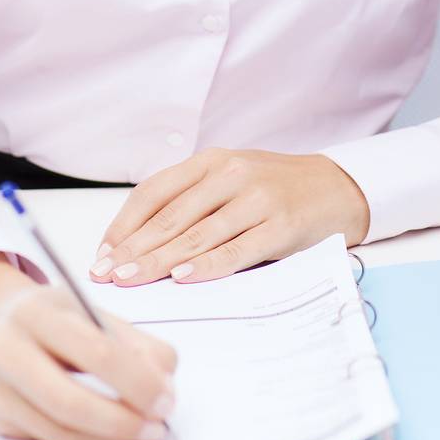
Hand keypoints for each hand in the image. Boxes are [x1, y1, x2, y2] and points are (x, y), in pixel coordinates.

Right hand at [0, 253, 177, 439]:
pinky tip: (112, 436)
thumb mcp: (91, 312)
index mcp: (38, 310)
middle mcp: (6, 347)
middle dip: (122, 421)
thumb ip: (134, 343)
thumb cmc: (54, 318)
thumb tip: (163, 385)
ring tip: (142, 433)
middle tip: (157, 428)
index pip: (95, 352)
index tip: (168, 399)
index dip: (138, 382)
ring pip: (59, 430)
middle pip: (68, 400)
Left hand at [88, 148, 370, 286]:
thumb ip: (192, 201)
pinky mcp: (280, 226)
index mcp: (210, 160)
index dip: (124, 224)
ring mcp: (256, 199)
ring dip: (159, 261)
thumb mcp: (230, 180)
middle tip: (107, 274)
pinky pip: (236, 250)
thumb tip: (139, 243)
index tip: (103, 254)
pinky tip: (182, 278)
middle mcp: (230, 174)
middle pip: (170, 216)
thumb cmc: (275, 189)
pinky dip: (206, 266)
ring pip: (197, 234)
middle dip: (133, 248)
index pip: (154, 192)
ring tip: (132, 279)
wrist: (336, 187)